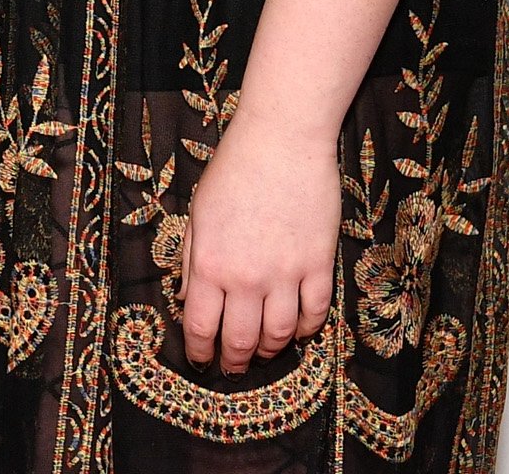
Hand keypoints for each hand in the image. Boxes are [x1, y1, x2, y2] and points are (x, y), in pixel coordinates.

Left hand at [180, 112, 338, 372]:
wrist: (280, 142)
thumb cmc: (233, 172)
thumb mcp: (198, 215)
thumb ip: (193, 261)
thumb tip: (188, 300)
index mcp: (210, 265)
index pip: (200, 327)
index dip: (198, 352)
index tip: (200, 360)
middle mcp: (246, 278)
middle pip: (240, 341)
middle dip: (234, 362)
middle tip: (233, 368)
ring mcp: (286, 274)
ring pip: (280, 335)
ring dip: (270, 350)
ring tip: (263, 352)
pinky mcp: (319, 265)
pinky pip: (316, 314)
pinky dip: (307, 330)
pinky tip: (299, 330)